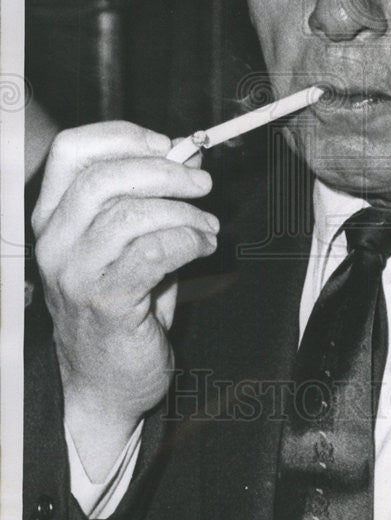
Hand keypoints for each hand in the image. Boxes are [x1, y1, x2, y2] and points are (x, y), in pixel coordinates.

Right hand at [31, 121, 218, 478]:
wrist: (105, 382)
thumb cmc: (121, 305)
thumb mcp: (129, 241)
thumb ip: (150, 196)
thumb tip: (189, 155)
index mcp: (53, 216)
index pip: (72, 151)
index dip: (123, 136)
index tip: (167, 143)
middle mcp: (54, 242)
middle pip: (103, 178)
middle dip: (165, 172)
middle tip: (203, 184)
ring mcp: (75, 274)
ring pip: (129, 214)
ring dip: (184, 213)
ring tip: (207, 228)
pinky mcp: (105, 302)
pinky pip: (152, 252)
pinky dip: (188, 241)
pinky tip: (204, 247)